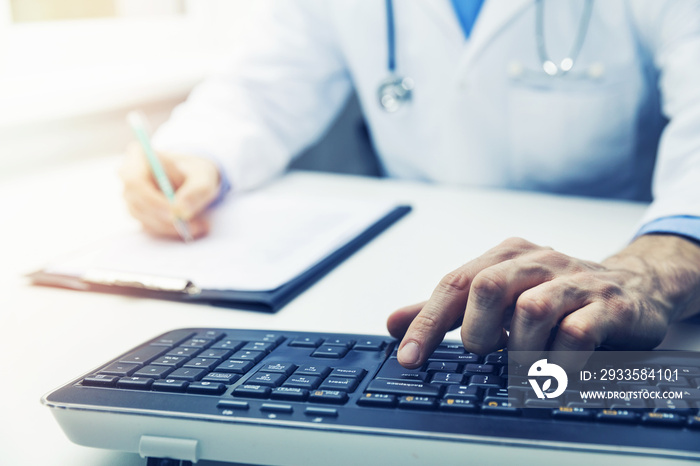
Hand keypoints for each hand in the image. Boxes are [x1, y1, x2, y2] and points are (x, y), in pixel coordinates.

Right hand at [119, 143, 221, 238]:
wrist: (196, 179)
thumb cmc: (196, 172)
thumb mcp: (204, 177)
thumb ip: (196, 191)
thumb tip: (180, 210)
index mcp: (139, 157)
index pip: (135, 182)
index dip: (152, 201)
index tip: (174, 214)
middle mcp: (129, 177)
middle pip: (137, 204)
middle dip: (165, 219)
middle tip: (192, 226)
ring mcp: (132, 197)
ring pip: (144, 219)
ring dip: (172, 228)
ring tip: (200, 226)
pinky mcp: (140, 213)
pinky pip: (151, 227)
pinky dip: (172, 230)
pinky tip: (193, 228)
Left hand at [387, 235, 699, 368]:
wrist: (631, 286)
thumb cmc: (552, 294)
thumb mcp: (497, 297)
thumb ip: (447, 310)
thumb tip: (393, 323)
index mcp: (505, 256)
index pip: (455, 284)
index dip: (427, 322)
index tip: (407, 357)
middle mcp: (538, 261)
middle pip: (488, 288)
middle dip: (477, 332)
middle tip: (485, 353)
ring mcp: (576, 281)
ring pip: (531, 311)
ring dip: (519, 350)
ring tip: (522, 365)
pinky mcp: (610, 305)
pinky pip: (577, 334)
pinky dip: (558, 361)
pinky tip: (555, 371)